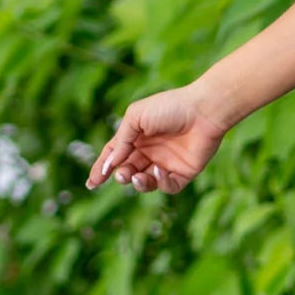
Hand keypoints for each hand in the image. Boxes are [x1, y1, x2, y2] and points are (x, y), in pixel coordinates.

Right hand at [83, 82, 233, 196]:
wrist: (203, 110)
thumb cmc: (169, 108)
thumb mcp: (136, 118)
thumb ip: (121, 140)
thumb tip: (110, 164)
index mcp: (137, 137)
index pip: (115, 156)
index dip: (103, 170)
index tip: (91, 183)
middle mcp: (151, 151)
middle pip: (129, 171)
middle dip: (121, 175)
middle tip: (121, 174)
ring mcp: (167, 163)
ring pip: (146, 182)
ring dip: (138, 183)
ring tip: (134, 177)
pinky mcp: (184, 173)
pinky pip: (168, 187)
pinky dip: (160, 183)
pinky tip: (159, 171)